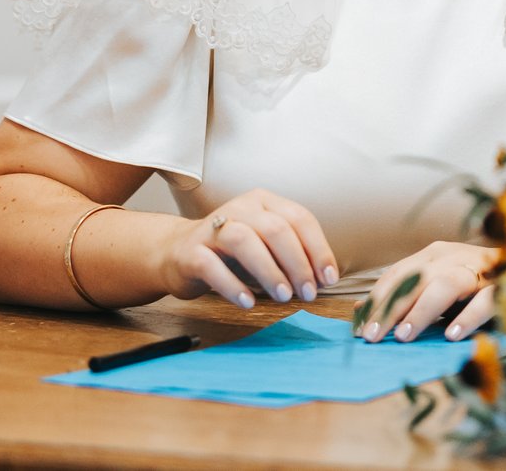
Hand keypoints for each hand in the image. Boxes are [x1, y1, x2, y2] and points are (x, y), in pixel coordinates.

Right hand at [162, 191, 337, 308]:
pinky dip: (232, 285)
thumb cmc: (232, 253)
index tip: (328, 279)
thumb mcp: (266, 247)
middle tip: (308, 293)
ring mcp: (213, 227)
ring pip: (244, 241)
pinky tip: (248, 303)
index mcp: (264, 202)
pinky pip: (212, 266)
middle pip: (275, 228)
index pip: (300, 218)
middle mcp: (240, 208)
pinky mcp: (191, 251)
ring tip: (283, 297)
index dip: (318, 249)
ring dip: (269, 270)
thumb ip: (292, 257)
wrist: (176, 253)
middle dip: (297, 263)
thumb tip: (323, 279)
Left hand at [359, 241, 496, 342]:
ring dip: (422, 310)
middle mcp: (454, 257)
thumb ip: (403, 294)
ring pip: (446, 285)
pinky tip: (452, 334)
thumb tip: (359, 309)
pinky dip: (468, 317)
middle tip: (373, 335)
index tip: (359, 328)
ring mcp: (480, 270)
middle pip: (416, 280)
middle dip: (391, 308)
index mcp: (435, 255)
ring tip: (404, 335)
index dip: (377, 299)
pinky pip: (485, 301)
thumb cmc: (473, 281)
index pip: (398, 274)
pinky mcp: (505, 287)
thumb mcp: (434, 283)